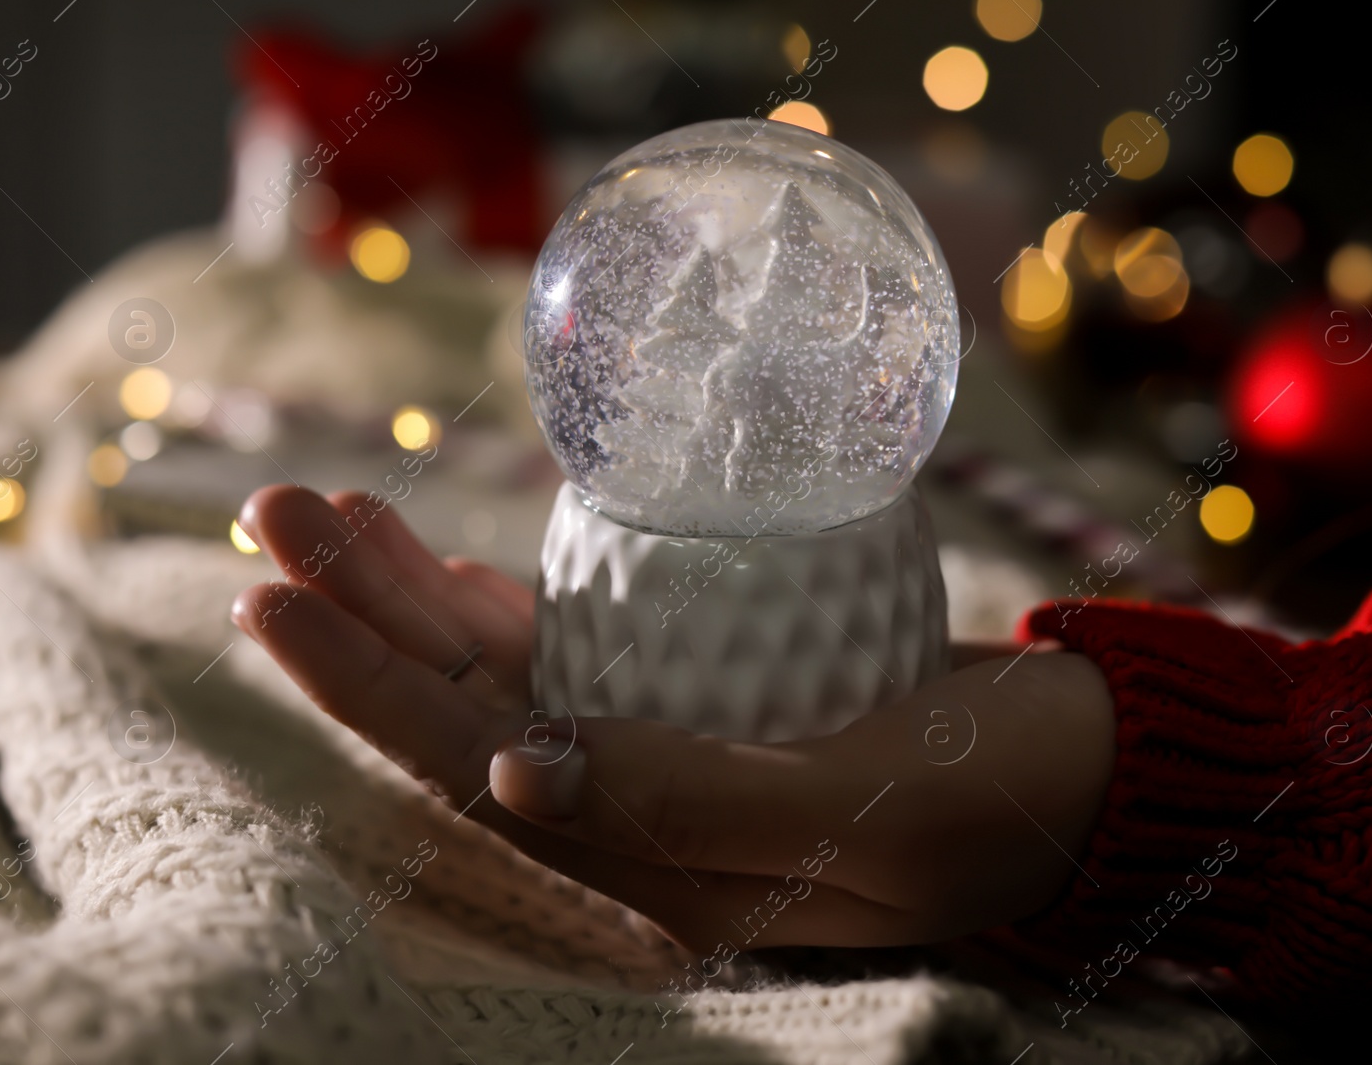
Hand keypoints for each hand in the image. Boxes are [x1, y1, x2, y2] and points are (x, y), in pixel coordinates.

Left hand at [232, 485, 1115, 950]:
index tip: (276, 599)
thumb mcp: (873, 808)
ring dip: (410, 587)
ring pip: (505, 667)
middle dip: (362, 616)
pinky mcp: (706, 685)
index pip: (480, 776)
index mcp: (665, 868)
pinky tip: (437, 544)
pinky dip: (503, 586)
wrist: (1096, 757)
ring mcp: (670, 743)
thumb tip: (514, 772)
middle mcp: (644, 813)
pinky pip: (577, 638)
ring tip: (326, 502)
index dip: (370, 690)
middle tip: (275, 508)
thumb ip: (701, 803)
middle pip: (466, 710)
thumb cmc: (1011, 791)